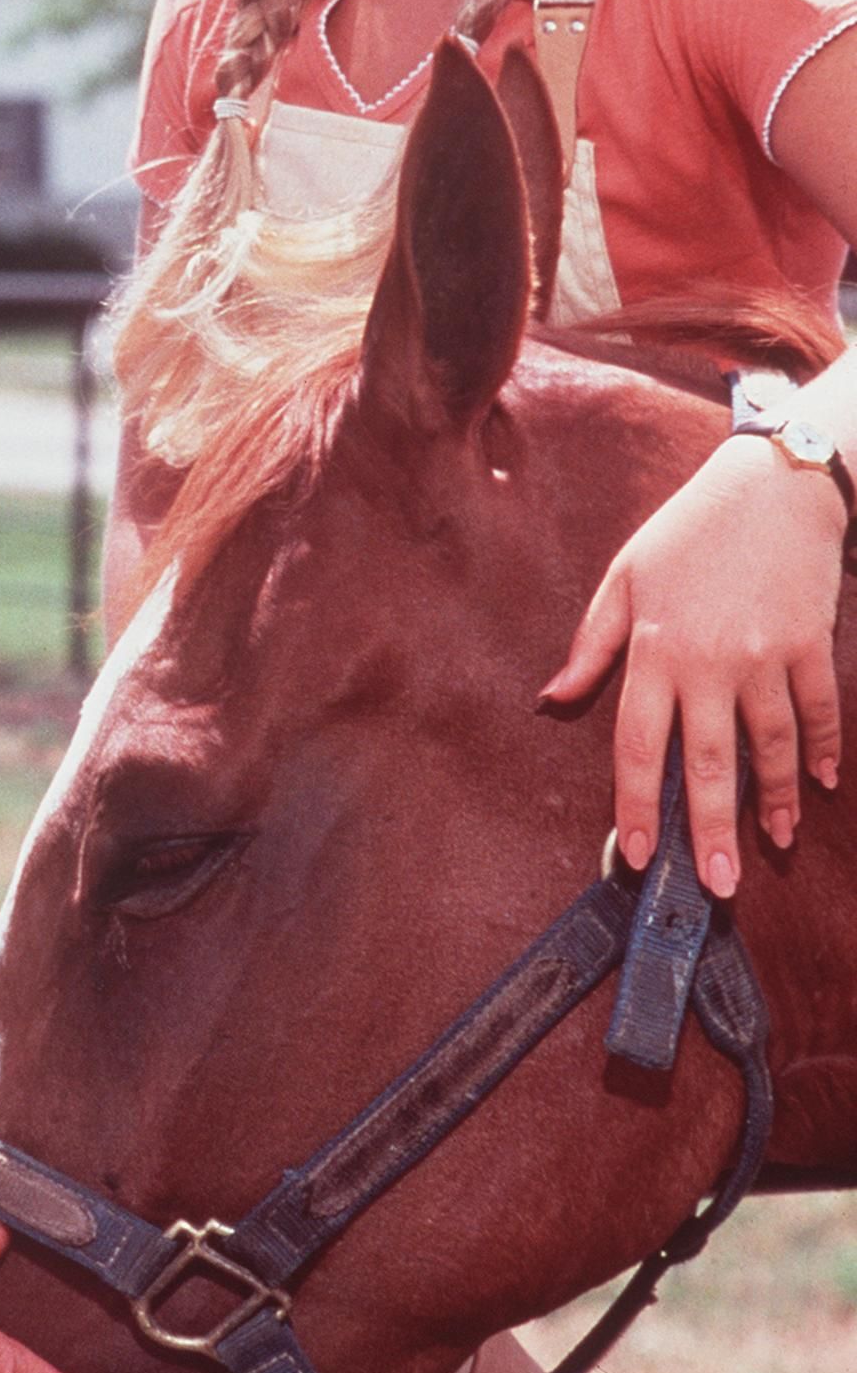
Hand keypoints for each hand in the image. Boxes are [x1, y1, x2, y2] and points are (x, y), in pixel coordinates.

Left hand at [541, 437, 845, 894]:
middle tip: (718, 886)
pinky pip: (817, 712)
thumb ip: (591, 645)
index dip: (637, 805)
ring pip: (770, 748)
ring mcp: (766, 657)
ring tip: (775, 843)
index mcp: (655, 649)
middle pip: (709, 764)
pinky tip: (817, 786)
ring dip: (774, 802)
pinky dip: (820, 752)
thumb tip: (552, 699)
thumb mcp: (624, 578)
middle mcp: (710, 661)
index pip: (638, 745)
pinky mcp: (810, 646)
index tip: (640, 855)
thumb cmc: (689, 531)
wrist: (773, 485)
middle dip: (712, 832)